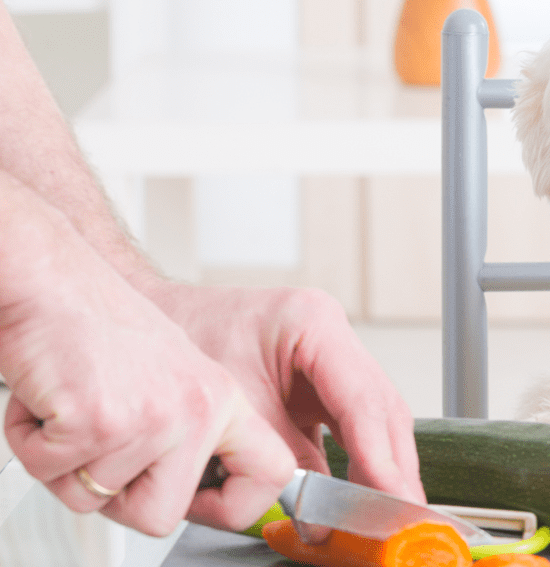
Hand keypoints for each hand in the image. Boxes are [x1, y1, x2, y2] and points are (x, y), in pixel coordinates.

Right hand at [0, 198, 294, 535]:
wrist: (52, 281)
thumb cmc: (99, 329)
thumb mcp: (173, 377)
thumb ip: (191, 434)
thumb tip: (199, 496)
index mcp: (223, 402)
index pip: (270, 473)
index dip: (237, 506)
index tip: (207, 504)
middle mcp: (199, 410)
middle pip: (160, 516)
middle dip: (113, 498)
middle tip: (95, 446)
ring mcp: (154, 416)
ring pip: (94, 499)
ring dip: (63, 463)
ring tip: (71, 405)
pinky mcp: (102, 420)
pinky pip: (50, 473)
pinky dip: (30, 443)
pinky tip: (47, 399)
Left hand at [142, 283, 425, 504]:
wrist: (145, 327)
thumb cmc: (178, 344)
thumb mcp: (227, 403)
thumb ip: (277, 454)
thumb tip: (314, 508)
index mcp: (313, 323)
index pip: (361, 400)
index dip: (379, 454)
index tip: (390, 493)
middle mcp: (331, 339)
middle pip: (383, 412)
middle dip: (394, 467)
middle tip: (402, 513)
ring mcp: (330, 365)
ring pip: (378, 423)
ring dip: (383, 469)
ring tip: (387, 512)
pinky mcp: (320, 391)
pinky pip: (353, 432)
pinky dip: (359, 466)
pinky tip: (363, 496)